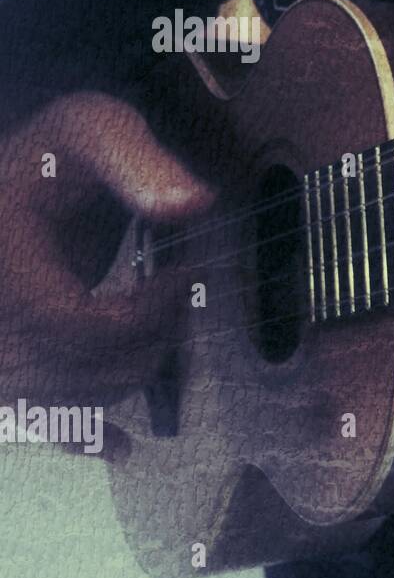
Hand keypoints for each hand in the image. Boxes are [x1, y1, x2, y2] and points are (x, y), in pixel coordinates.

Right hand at [0, 92, 212, 410]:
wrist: (15, 179)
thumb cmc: (57, 153)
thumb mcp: (95, 130)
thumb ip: (140, 163)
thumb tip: (192, 205)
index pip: (73, 325)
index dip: (146, 312)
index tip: (186, 273)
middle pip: (76, 371)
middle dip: (148, 339)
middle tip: (177, 292)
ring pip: (66, 400)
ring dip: (130, 371)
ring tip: (156, 318)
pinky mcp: (2, 372)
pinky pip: (34, 422)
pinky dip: (79, 435)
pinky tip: (120, 447)